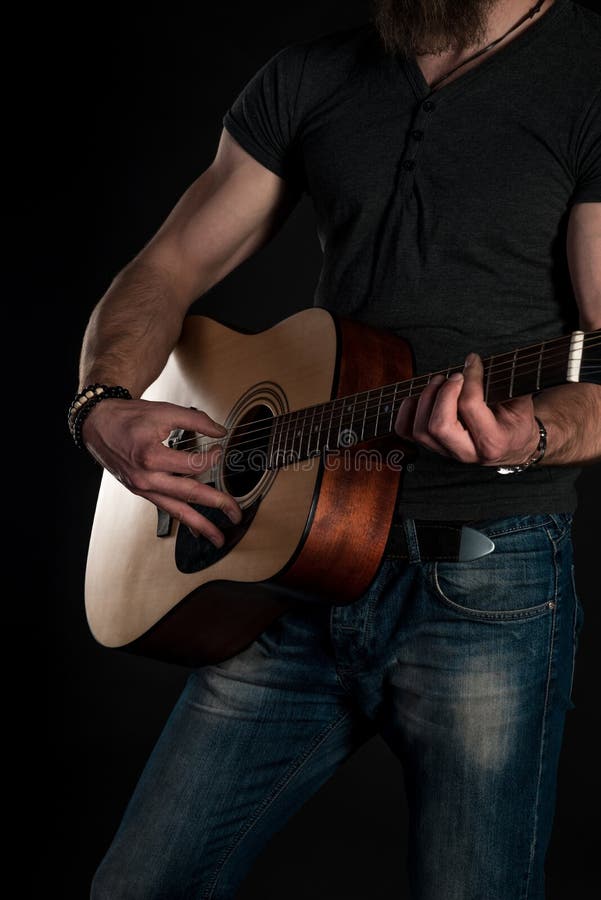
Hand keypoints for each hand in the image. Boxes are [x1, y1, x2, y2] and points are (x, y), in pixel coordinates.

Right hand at [82, 398, 240, 546]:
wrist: (98, 424)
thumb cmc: (128, 417)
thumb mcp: (163, 411)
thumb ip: (196, 420)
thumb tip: (220, 432)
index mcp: (150, 456)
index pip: (192, 464)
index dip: (212, 457)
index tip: (219, 449)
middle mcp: (146, 478)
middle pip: (189, 494)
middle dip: (216, 505)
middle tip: (236, 514)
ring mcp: (143, 488)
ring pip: (177, 509)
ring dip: (200, 525)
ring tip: (218, 538)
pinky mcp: (141, 491)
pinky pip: (165, 508)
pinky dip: (182, 519)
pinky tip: (195, 529)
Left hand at [394, 353, 540, 465]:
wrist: (513, 445)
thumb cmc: (517, 419)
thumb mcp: (521, 401)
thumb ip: (508, 381)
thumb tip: (475, 359)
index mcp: (492, 442)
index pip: (469, 406)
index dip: (470, 377)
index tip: (473, 361)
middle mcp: (467, 453)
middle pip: (439, 426)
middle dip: (443, 394)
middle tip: (455, 376)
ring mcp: (447, 453)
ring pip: (421, 430)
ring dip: (426, 399)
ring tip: (439, 381)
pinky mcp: (433, 447)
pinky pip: (407, 433)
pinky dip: (407, 412)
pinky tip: (419, 396)